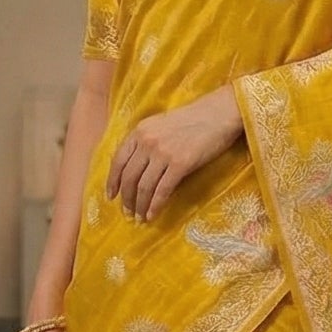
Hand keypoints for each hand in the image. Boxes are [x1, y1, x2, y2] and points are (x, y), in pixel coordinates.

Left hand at [106, 85, 243, 220]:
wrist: (220, 113)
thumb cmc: (194, 118)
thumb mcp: (161, 124)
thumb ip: (147, 141)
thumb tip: (137, 167)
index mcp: (140, 131)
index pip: (118, 160)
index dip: (113, 181)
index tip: (111, 196)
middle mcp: (147, 142)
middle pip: (129, 177)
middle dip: (126, 198)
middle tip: (128, 212)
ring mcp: (163, 153)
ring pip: (143, 186)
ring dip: (139, 205)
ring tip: (140, 217)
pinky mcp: (180, 164)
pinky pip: (162, 190)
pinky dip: (155, 205)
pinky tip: (152, 215)